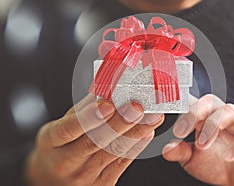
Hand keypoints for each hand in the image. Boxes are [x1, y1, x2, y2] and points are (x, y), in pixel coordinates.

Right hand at [25, 94, 163, 185]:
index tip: (108, 104)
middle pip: (95, 142)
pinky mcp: (102, 184)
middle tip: (137, 107)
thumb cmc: (61, 145)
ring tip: (152, 117)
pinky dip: (137, 146)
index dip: (89, 117)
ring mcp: (84, 176)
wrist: (55, 177)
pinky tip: (147, 132)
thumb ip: (84, 108)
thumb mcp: (63, 124)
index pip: (68, 129)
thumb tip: (109, 87)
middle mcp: (66, 162)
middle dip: (120, 123)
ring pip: (113, 152)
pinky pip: (122, 163)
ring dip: (136, 132)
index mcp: (50, 142)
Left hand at [162, 94, 233, 185]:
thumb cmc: (215, 164)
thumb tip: (166, 148)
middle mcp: (221, 117)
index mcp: (205, 119)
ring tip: (201, 145)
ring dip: (212, 126)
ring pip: (228, 111)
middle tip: (181, 132)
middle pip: (210, 100)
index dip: (180, 100)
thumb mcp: (191, 159)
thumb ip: (180, 151)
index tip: (165, 109)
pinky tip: (227, 156)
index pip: (193, 101)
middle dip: (194, 112)